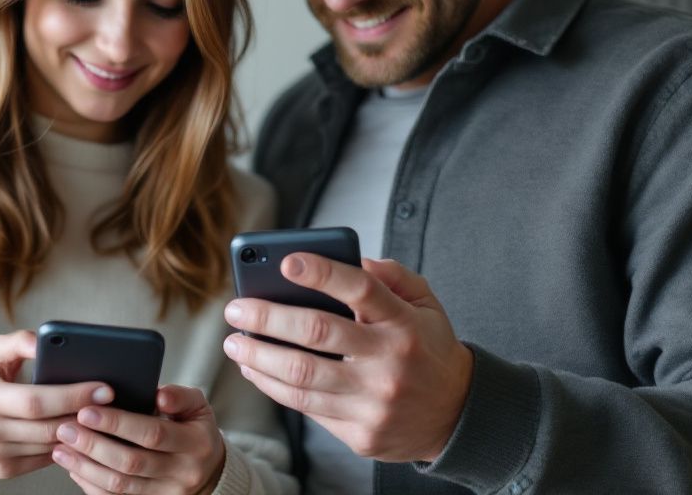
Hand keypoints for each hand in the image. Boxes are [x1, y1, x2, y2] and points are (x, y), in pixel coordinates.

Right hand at [0, 330, 113, 479]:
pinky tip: (81, 432)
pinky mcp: (4, 471)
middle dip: (84, 414)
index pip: (36, 400)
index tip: (103, 388)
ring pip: (50, 446)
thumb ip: (19, 342)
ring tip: (102, 416)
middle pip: (48, 426)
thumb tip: (45, 340)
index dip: (72, 395)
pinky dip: (65, 447)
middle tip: (111, 402)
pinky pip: (44, 460)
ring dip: (79, 433)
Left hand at [51, 384, 225, 493]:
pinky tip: (74, 469)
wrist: (208, 472)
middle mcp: (182, 473)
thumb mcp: (198, 407)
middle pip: (131, 462)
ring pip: (120, 484)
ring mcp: (166, 494)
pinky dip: (91, 485)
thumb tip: (158, 394)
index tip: (87, 410)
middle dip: (93, 445)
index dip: (118, 424)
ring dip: (86, 467)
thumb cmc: (195, 431)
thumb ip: (179, 396)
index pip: (152, 433)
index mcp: (195, 444)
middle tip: (65, 428)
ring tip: (61, 448)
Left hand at [222, 256, 472, 461]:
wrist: (457, 416)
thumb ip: (391, 275)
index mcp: (405, 322)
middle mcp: (388, 361)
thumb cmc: (429, 349)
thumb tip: (350, 259)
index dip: (321, 272)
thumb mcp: (425, 303)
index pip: (360, 289)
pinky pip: (305, 407)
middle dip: (267, 318)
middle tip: (236, 308)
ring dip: (258, 356)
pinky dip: (272, 386)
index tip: (285, 261)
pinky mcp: (360, 433)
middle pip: (317, 334)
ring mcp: (373, 401)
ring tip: (234, 341)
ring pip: (301, 377)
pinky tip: (254, 369)